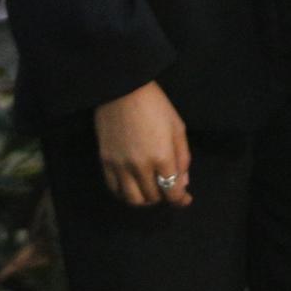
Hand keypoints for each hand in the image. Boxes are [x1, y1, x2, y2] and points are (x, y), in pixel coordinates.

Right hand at [92, 81, 190, 207]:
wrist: (123, 90)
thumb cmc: (156, 105)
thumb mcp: (177, 127)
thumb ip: (182, 158)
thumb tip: (183, 183)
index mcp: (162, 157)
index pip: (172, 191)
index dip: (180, 200)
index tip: (185, 199)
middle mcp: (140, 167)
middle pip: (153, 197)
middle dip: (164, 197)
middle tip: (167, 188)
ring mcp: (120, 166)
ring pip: (132, 199)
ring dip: (144, 200)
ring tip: (150, 191)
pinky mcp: (105, 162)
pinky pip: (114, 189)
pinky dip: (125, 194)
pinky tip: (132, 187)